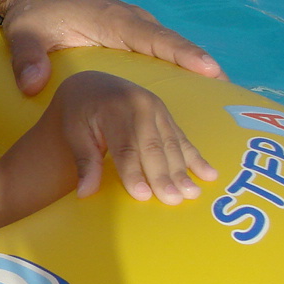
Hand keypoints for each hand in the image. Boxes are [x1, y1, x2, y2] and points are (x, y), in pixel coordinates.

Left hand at [0, 0, 224, 95]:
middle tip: (231, 96)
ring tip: (222, 102)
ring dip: (195, 70)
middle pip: (174, 46)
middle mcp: (132, 22)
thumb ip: (27, 59)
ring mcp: (134, 27)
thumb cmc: (33, 11)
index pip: (155, 39)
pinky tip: (193, 93)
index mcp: (113, 21)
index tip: (211, 71)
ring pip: (171, 49)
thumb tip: (33, 85)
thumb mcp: (23, 35)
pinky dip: (179, 67)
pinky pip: (161, 51)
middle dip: (202, 68)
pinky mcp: (131, 35)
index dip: (184, 54)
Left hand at [54, 71, 217, 204]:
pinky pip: (182, 138)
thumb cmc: (79, 111)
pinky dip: (196, 157)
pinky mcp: (167, 114)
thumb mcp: (73, 132)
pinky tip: (209, 174)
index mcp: (113, 110)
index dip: (134, 172)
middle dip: (164, 176)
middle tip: (174, 200)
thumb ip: (84, 161)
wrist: (92, 82)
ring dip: (183, 171)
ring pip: (171, 144)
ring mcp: (157, 109)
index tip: (143, 196)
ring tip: (193, 194)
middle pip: (153, 147)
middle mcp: (140, 107)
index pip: (125, 147)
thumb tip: (85, 193)